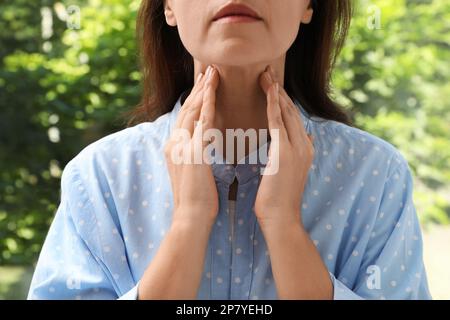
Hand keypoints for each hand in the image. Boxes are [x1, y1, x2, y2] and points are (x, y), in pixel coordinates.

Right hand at [164, 65, 219, 229]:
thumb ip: (195, 155)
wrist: (190, 219)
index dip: (194, 101)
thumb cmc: (197, 201)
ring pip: (192, 110)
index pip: (185, 119)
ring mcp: (181, 147)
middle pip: (186, 109)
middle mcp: (174, 144)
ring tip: (211, 72)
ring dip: (202, 90)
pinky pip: (201, 122)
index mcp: (174, 149)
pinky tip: (212, 90)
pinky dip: (207, 104)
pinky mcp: (192, 152)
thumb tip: (204, 144)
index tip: (203, 86)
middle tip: (207, 70)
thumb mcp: (194, 173)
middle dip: (197, 89)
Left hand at [254, 66, 314, 228]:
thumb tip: (298, 140)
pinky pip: (278, 121)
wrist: (281, 219)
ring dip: (276, 91)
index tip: (272, 85)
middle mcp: (304, 145)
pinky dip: (273, 103)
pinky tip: (268, 89)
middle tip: (268, 70)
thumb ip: (291, 155)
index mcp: (304, 149)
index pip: (293, 118)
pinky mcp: (286, 152)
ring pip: (286, 111)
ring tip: (266, 73)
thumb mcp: (286, 173)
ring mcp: (298, 148)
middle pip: (291, 110)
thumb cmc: (277, 200)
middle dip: (279, 89)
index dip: (283, 100)